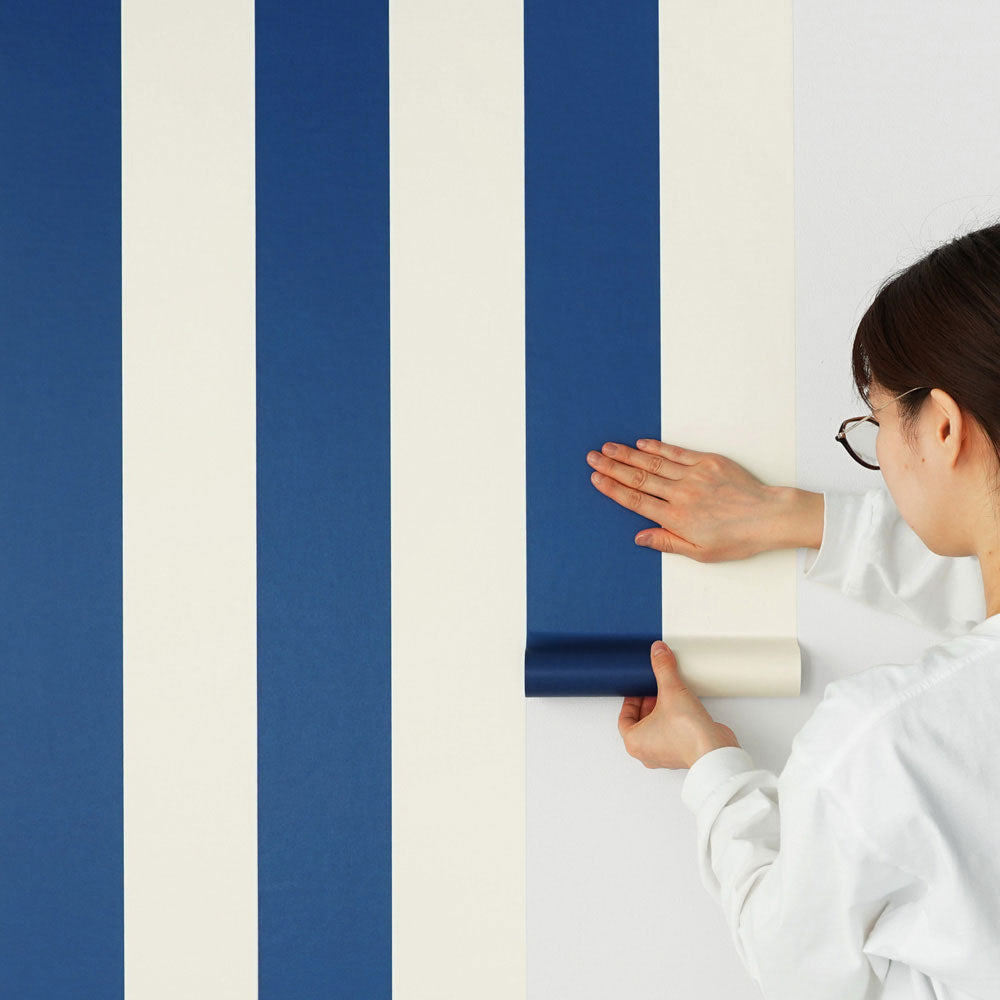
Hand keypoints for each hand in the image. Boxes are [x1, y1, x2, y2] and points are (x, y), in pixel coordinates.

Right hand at [586, 439, 781, 561]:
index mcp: (677, 519)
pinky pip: (677, 453)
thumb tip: (640, 537)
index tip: (596, 479)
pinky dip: (657, 447)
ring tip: (608, 447)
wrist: (769, 516)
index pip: (636, 501)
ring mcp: (694, 476)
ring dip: (628, 454)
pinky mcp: (708, 462)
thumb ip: (667, 543)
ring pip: (653, 464)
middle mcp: (681, 495)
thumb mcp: (701, 552)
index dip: (613, 489)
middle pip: (638, 479)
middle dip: (612, 467)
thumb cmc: (738, 538)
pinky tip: (641, 443)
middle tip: (592, 458)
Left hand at [618, 641, 740, 769]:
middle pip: (640, 722)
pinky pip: (672, 734)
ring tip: (670, 695)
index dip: (631, 700)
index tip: (639, 688)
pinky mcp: (682, 753)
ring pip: (656, 729)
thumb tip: (658, 652)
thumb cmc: (688, 733)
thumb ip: (663, 668)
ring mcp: (665, 755)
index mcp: (634, 742)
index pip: (624, 718)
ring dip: (661, 712)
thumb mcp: (671, 691)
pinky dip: (674, 721)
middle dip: (647, 704)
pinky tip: (683, 709)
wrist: (715, 751)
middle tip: (655, 689)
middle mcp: (647, 752)